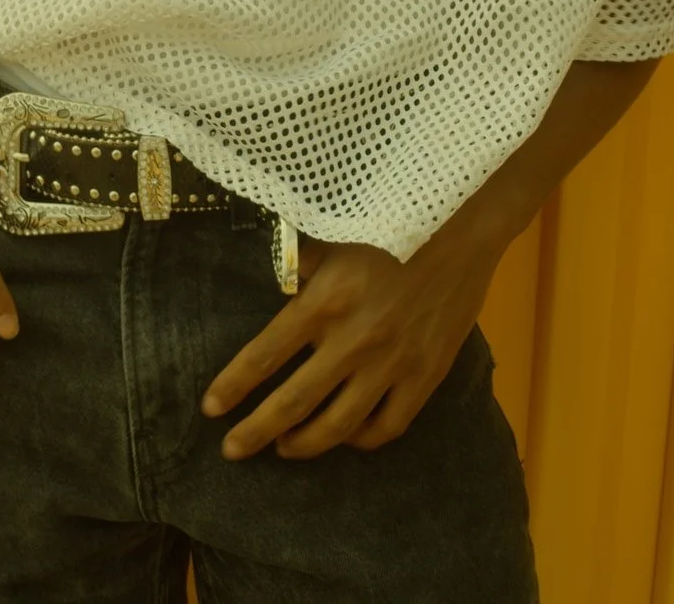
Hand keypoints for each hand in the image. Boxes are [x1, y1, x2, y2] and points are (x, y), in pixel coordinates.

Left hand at [201, 224, 507, 459]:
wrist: (462, 226)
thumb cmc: (391, 224)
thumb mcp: (332, 234)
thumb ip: (298, 263)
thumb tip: (272, 276)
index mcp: (323, 303)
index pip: (264, 356)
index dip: (233, 386)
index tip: (211, 408)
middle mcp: (353, 340)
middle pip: (294, 402)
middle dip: (256, 431)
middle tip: (232, 450)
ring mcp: (393, 363)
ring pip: (339, 425)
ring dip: (305, 443)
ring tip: (284, 448)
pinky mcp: (427, 375)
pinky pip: (390, 425)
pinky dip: (362, 439)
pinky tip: (347, 435)